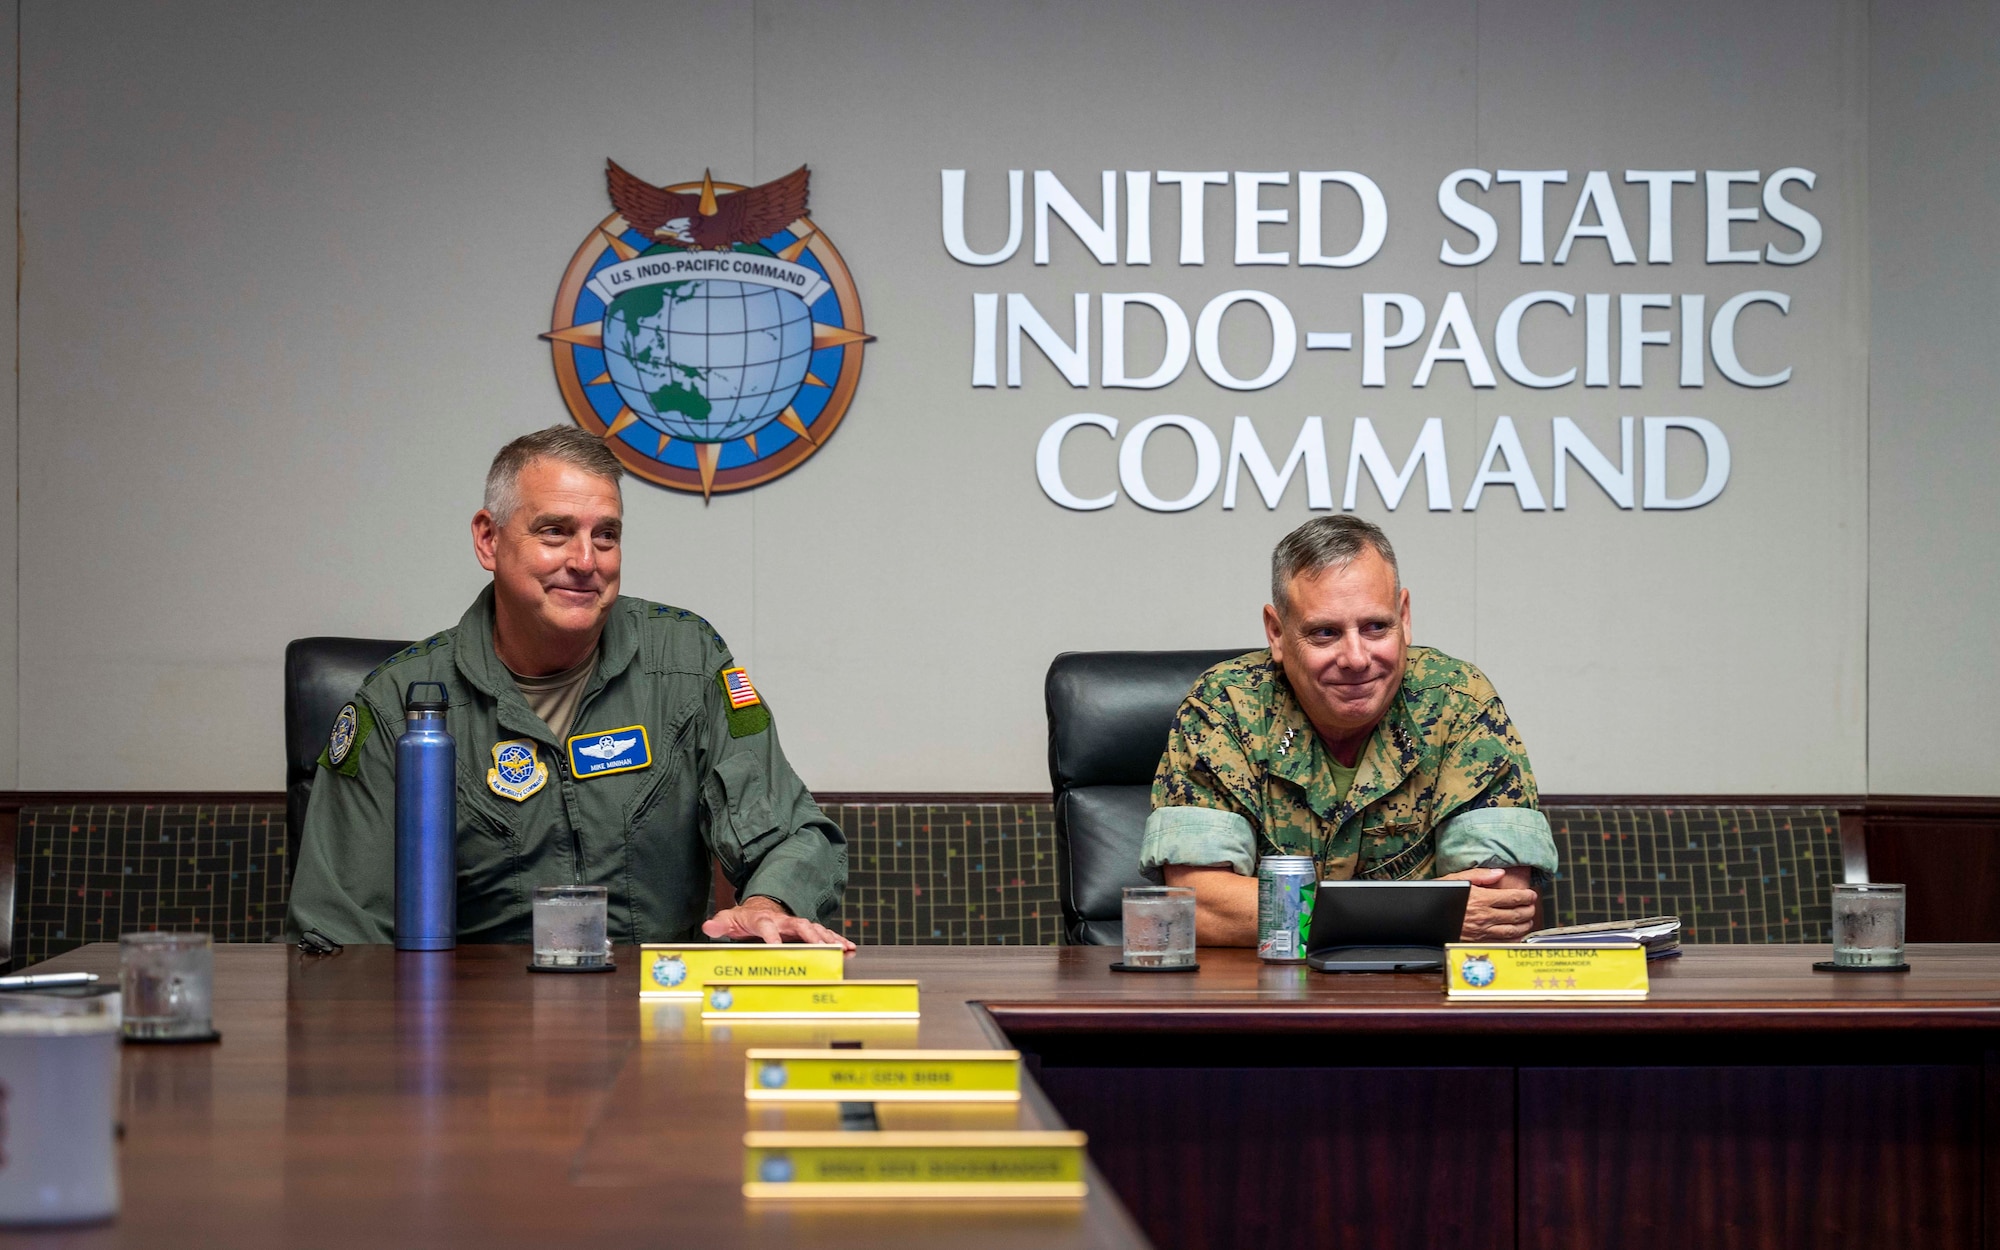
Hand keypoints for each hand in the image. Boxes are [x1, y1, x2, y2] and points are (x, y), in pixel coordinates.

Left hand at [702, 895, 855, 950]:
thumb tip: (708, 926)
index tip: (777, 948)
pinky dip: (836, 939)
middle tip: (822, 948)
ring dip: (828, 938)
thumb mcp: (729, 919)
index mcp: (763, 918)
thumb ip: (719, 924)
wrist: (761, 907)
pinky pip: (823, 934)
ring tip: (841, 948)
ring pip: (815, 929)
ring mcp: (796, 924)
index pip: (767, 925)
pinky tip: (849, 947)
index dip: (772, 936)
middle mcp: (783, 919)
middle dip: (811, 936)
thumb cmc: (745, 917)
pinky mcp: (805, 930)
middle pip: (799, 925)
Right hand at [1439, 866, 1537, 940]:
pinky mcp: (1477, 941)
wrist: (1423, 918)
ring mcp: (1481, 931)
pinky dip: (1514, 938)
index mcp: (1481, 899)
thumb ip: (1479, 875)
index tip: (1531, 894)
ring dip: (1525, 925)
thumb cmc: (1438, 897)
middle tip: (1533, 906)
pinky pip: (1502, 941)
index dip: (1526, 896)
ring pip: (1512, 930)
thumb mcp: (1455, 880)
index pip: (1513, 898)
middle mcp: (1484, 917)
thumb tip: (1499, 873)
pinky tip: (1517, 934)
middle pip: (1517, 915)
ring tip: (1528, 920)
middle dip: (1529, 910)